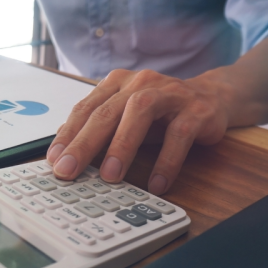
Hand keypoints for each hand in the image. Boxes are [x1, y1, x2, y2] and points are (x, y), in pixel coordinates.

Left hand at [45, 69, 230, 194]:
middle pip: (106, 111)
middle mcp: (141, 83)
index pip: (86, 108)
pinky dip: (166, 161)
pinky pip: (179, 135)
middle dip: (84, 143)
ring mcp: (170, 94)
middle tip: (69, 170)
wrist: (213, 97)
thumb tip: (64, 150)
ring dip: (122, 146)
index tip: (54, 160)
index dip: (68, 134)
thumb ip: (100, 129)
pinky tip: (157, 184)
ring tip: (109, 176)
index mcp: (118, 83)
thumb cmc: (162, 111)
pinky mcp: (197, 110)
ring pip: (140, 113)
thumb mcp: (126, 116)